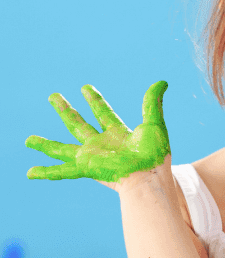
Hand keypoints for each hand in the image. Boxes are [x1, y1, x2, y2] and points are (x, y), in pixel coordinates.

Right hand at [25, 81, 170, 185]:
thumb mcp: (154, 124)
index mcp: (118, 133)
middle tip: (53, 96)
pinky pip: (61, 171)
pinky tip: (30, 172)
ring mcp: (91, 156)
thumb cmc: (155, 155)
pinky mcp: (85, 168)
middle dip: (65, 110)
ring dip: (45, 144)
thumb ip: (153, 103)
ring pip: (62, 148)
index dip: (94, 99)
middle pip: (78, 124)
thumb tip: (162, 82)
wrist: (149, 176)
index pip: (103, 112)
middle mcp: (102, 144)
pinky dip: (45, 172)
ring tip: (28, 140)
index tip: (85, 87)